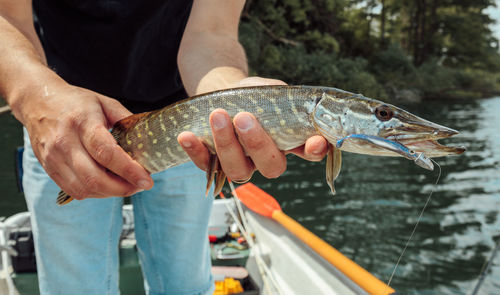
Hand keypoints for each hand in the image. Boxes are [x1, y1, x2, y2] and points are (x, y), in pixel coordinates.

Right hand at [22, 83, 152, 199]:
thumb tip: (147, 140)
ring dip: (110, 193)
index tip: (146, 179)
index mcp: (82, 122)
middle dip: (122, 188)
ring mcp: (53, 157)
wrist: (38, 101)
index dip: (128, 170)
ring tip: (126, 185)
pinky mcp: (48, 169)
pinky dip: (95, 193)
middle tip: (140, 185)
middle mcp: (64, 141)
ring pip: (85, 188)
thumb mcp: (105, 103)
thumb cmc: (76, 102)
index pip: (107, 153)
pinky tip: (107, 185)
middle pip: (95, 177)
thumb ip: (126, 120)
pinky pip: (74, 191)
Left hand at [177, 77, 327, 181]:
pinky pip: (206, 166)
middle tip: (244, 118)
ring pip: (238, 171)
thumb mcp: (269, 90)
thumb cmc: (253, 94)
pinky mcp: (215, 164)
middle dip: (257, 144)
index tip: (314, 142)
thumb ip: (280, 98)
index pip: (309, 153)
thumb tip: (284, 98)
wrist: (223, 93)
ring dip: (226, 145)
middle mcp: (267, 159)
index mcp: (289, 142)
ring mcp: (242, 165)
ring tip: (217, 116)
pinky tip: (186, 136)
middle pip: (270, 167)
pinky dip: (196, 152)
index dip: (314, 151)